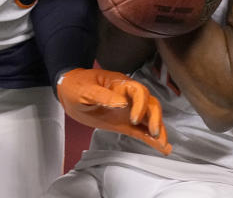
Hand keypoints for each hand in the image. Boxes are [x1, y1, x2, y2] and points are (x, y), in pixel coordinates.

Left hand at [56, 67, 170, 154]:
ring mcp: (128, 110)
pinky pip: (141, 130)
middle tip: (153, 133)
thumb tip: (122, 103)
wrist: (69, 90)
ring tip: (163, 145)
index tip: (134, 118)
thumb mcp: (85, 89)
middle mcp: (129, 97)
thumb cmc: (77, 85)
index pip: (139, 92)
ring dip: (158, 130)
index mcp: (121, 85)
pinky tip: (162, 148)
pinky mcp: (125, 122)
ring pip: (150, 117)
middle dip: (155, 118)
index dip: (140, 105)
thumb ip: (102, 95)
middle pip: (150, 104)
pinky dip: (152, 139)